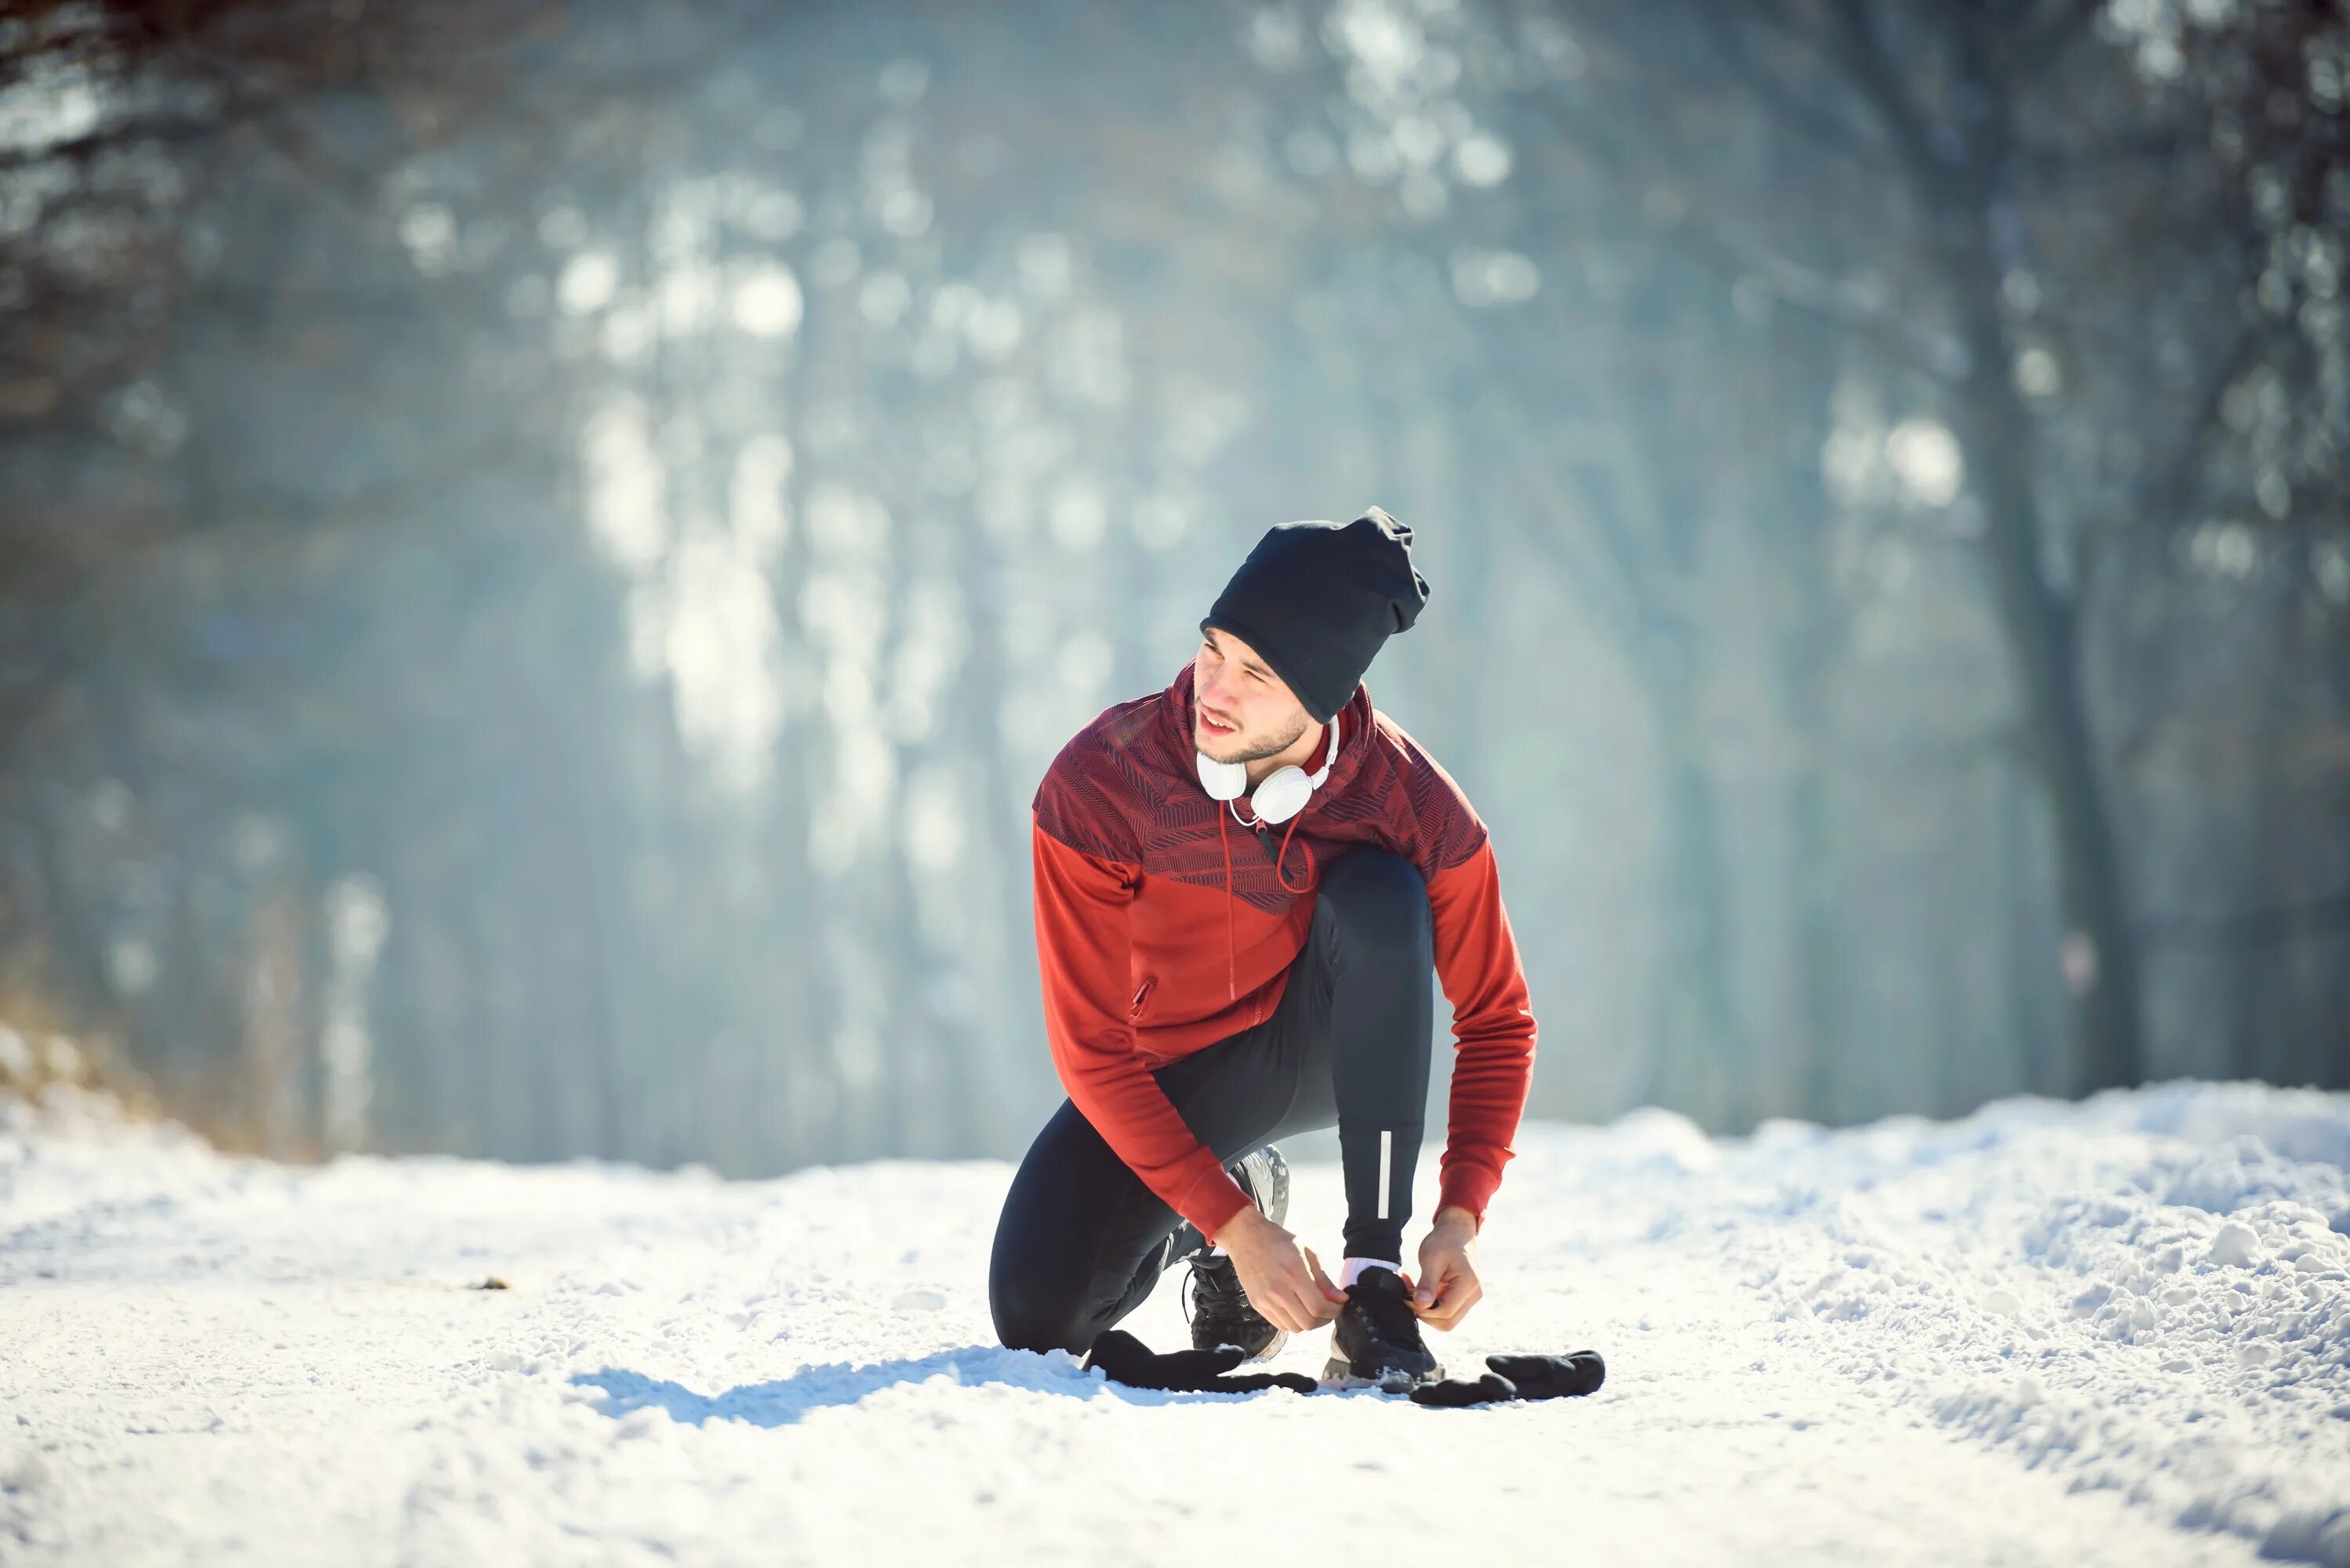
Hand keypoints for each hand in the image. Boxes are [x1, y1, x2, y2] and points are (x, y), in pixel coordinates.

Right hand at [1215, 1208, 1347, 1333]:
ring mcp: (1266, 1300)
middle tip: (1328, 1310)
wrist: (1246, 1237)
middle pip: (1308, 1323)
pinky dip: (1293, 1322)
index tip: (1339, 1305)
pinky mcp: (1257, 1304)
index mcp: (1295, 1274)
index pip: (1319, 1307)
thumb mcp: (1308, 1252)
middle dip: (1324, 1319)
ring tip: (1312, 1310)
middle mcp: (1279, 1291)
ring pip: (1294, 1328)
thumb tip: (1341, 1298)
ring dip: (1308, 1323)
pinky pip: (1280, 1325)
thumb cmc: (1279, 1240)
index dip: (1334, 1311)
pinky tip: (1296, 1310)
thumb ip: (1324, 1278)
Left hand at [1408, 1205, 1482, 1330]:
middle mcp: (1473, 1295)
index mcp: (1468, 1285)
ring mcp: (1469, 1297)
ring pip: (1446, 1318)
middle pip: (1447, 1321)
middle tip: (1408, 1295)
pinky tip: (1419, 1289)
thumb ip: (1427, 1284)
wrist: (1456, 1231)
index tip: (1408, 1297)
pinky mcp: (1462, 1297)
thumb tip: (1421, 1305)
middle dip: (1424, 1312)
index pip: (1445, 1313)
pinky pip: (1446, 1309)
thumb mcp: (1432, 1259)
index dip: (1424, 1310)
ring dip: (1426, 1309)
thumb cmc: (1445, 1241)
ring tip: (1412, 1290)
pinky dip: (1430, 1304)